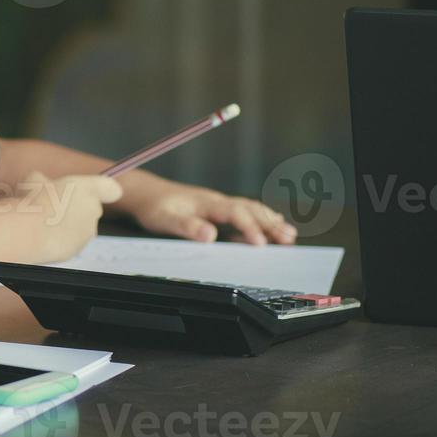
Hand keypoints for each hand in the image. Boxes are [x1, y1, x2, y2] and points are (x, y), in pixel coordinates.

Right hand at [27, 171, 122, 262]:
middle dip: (74, 206)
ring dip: (65, 223)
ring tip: (42, 221)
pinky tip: (41, 234)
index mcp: (90, 189)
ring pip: (79, 226)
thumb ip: (47, 181)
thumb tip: (43, 185)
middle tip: (51, 204)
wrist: (29, 232)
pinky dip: (58, 238)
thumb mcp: (36, 178)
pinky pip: (69, 241)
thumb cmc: (33, 201)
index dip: (102, 189)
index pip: (110, 188)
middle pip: (91, 207)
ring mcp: (88, 232)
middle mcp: (94, 211)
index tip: (89, 189)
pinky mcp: (77, 250)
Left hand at [122, 178, 296, 244]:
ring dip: (269, 221)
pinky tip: (272, 224)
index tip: (261, 243)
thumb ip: (187, 227)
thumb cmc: (156, 207)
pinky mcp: (217, 209)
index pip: (234, 213)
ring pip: (250, 210)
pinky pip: (244, 212)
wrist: (147, 193)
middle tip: (289, 238)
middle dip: (269, 224)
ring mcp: (218, 204)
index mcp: (206, 203)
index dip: (249, 227)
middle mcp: (216, 201)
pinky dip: (261, 218)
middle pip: (249, 210)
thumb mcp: (165, 220)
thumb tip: (210, 236)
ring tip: (289, 233)